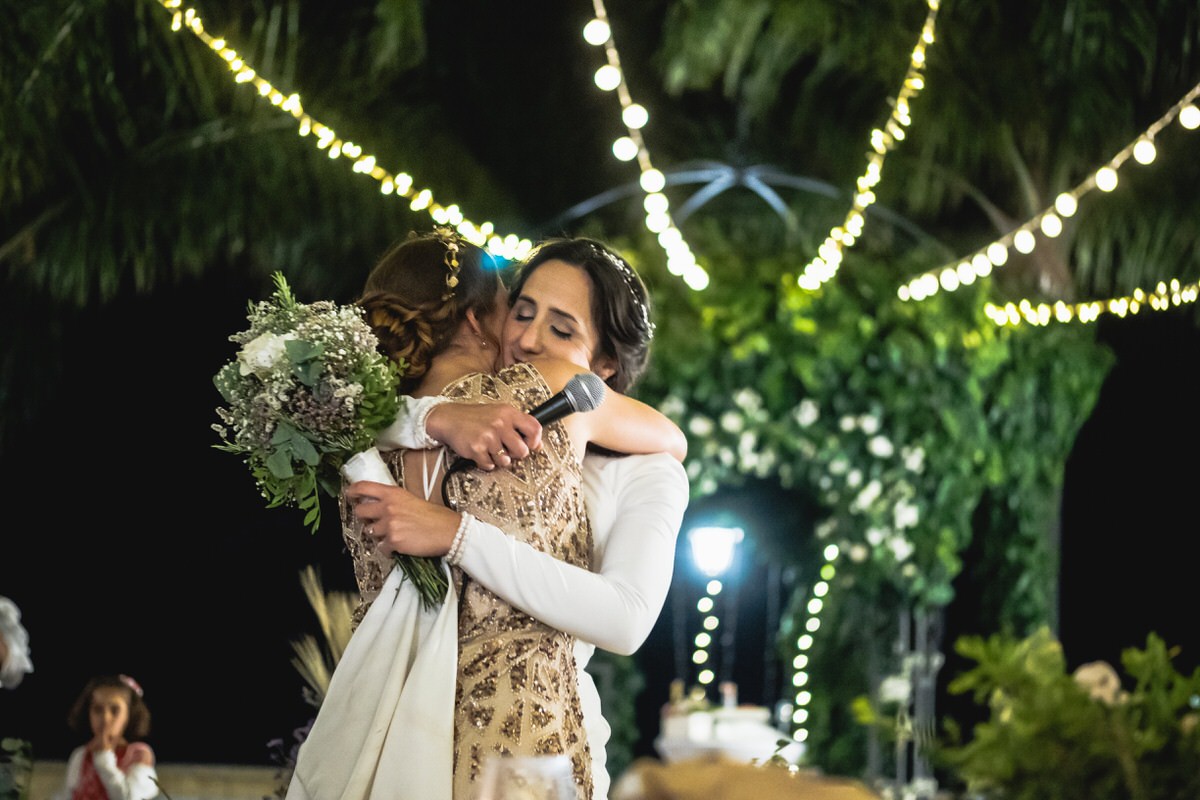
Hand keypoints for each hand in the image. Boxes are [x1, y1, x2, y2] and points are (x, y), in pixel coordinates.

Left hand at [345, 481, 461, 557]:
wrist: (448, 531)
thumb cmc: (434, 516)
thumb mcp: (411, 499)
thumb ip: (393, 501)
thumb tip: (378, 506)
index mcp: (393, 493)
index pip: (364, 487)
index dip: (352, 491)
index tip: (349, 494)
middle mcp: (388, 507)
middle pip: (360, 512)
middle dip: (365, 518)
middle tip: (374, 522)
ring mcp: (389, 524)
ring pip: (370, 532)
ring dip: (378, 535)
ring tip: (393, 535)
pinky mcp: (393, 541)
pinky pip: (381, 547)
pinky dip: (388, 549)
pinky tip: (399, 546)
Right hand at [426, 402, 541, 469]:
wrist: (449, 419)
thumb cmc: (477, 418)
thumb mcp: (500, 414)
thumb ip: (519, 426)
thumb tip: (538, 445)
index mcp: (509, 413)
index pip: (534, 429)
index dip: (536, 441)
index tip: (531, 445)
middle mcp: (500, 424)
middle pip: (522, 451)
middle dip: (515, 454)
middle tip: (505, 448)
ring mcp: (488, 437)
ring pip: (505, 461)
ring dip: (498, 459)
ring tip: (490, 449)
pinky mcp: (476, 449)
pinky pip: (489, 465)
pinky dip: (485, 462)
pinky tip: (480, 452)